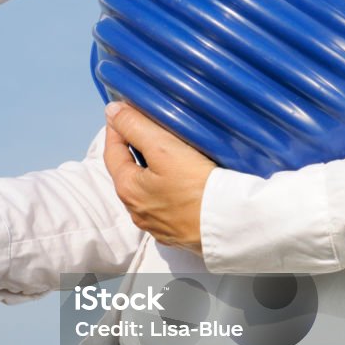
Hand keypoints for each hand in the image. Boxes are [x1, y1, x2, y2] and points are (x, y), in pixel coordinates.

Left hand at [103, 101, 215, 254]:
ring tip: (169, 152)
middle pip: (129, 172)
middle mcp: (137, 211)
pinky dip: (170, 188)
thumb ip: (135, 127)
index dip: (116, 128)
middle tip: (146, 128)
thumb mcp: (163, 148)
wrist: (232, 226)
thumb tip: (112, 112)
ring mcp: (157, 225)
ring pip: (148, 189)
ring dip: (153, 170)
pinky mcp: (178, 232)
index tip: (123, 112)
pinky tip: (184, 181)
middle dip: (134, 149)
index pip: (112, 151)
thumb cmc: (197, 188)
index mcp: (128, 190)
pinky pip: (168, 204)